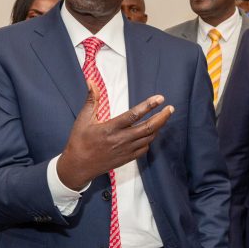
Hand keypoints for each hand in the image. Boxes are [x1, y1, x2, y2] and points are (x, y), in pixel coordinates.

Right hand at [57, 80, 174, 189]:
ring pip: (149, 138)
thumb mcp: (83, 119)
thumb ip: (91, 100)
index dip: (148, 106)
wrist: (78, 166)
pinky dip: (150, 139)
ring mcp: (126, 150)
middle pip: (148, 128)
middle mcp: (121, 140)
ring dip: (158, 127)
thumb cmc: (79, 141)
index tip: (160, 98)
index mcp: (110, 128)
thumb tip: (91, 81)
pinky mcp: (127, 159)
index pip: (134, 115)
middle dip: (162, 117)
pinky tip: (150, 133)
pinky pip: (144, 148)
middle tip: (170, 108)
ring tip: (163, 117)